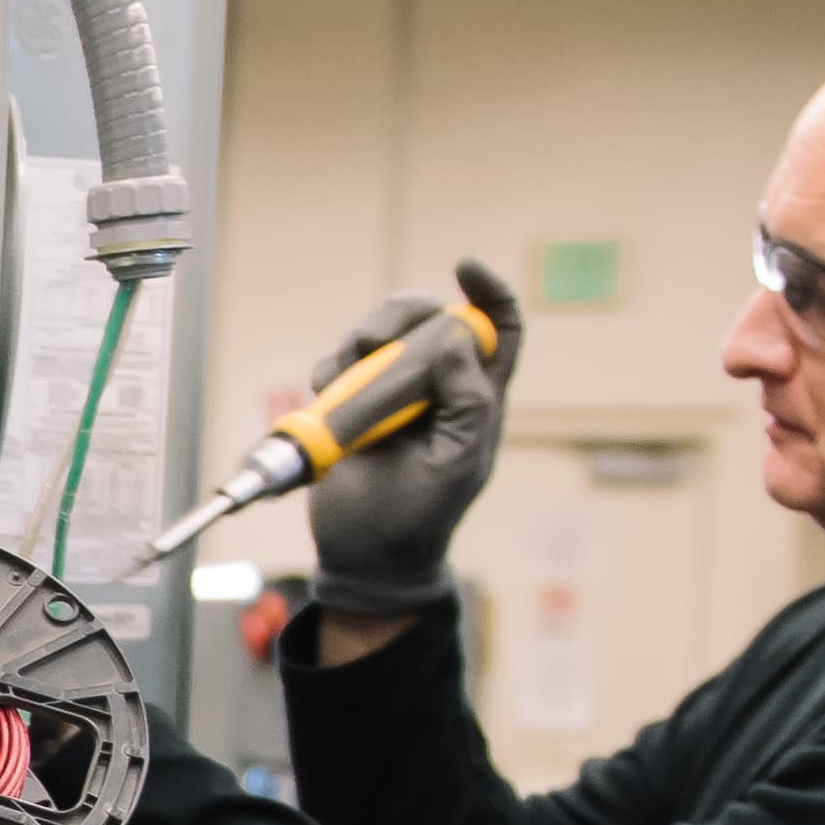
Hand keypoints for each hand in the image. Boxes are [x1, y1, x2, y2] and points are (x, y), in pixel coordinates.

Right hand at [301, 259, 519, 617]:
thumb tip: (460, 338)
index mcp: (477, 397)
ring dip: (359, 346)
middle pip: (430, 316)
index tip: (465, 267)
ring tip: (344, 383)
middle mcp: (437, 385)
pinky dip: (331, 372)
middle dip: (402, 314)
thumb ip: (468, 402)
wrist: (363, 556)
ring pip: (382, 334)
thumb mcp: (457, 463)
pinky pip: (341, 363)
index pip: (498, 327)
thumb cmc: (419, 518)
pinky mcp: (352, 403)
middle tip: (375, 342)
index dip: (489, 292)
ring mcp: (392, 393)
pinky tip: (327, 400)